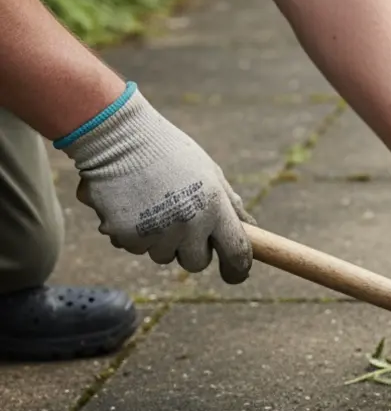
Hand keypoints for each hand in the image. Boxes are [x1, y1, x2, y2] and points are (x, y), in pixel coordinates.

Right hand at [59, 83, 254, 283]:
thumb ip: (230, 205)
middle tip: (179, 222)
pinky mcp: (124, 234)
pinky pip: (132, 247)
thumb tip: (252, 230)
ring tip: (150, 203)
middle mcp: (188, 224)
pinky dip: (130, 232)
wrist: (118, 135)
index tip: (234, 275)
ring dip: (158, 239)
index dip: (238, 270)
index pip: (237, 254)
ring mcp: (156, 231)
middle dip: (190, 250)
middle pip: (196, 263)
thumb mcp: (209, 173)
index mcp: (215, 208)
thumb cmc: (168, 151)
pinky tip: (128, 204)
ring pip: (161, 256)